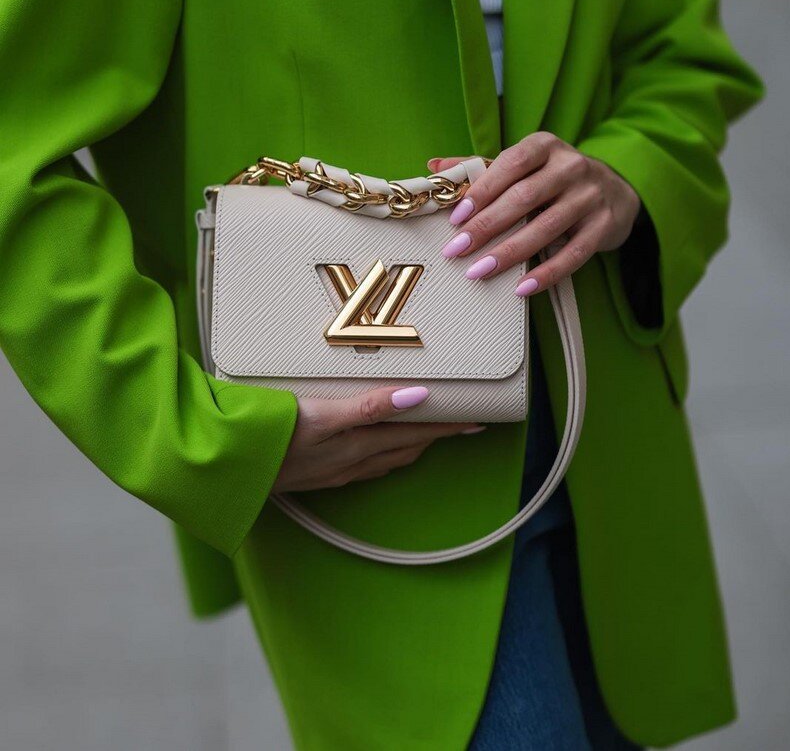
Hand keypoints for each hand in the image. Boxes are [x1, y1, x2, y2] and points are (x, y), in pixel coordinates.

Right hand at [272, 386, 484, 492]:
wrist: (229, 470)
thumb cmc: (271, 437)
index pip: (415, 434)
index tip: (478, 419)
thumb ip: (369, 407)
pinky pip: (368, 464)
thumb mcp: (320, 416)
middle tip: (464, 423)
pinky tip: (380, 446)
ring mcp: (336, 472)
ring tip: (432, 432)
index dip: (447, 426)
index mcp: (357, 446)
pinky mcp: (320, 475)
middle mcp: (352, 463)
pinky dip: (386, 452)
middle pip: (407, 448)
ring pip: (388, 458)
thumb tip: (419, 397)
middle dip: (438, 436)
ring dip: (414, 445)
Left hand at [429, 132, 641, 295]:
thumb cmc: (554, 178)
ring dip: (509, 253)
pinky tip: (521, 288)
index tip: (456, 218)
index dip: (482, 190)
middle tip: (456, 250)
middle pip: (524, 198)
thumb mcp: (524, 165)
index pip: (511, 163)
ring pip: (546, 227)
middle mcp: (571, 166)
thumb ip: (482, 167)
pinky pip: (573, 254)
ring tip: (479, 271)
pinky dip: (546, 273)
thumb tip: (434, 168)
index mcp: (545, 146)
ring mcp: (591, 196)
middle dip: (487, 226)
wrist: (616, 190)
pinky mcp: (604, 226)